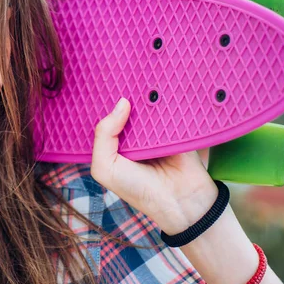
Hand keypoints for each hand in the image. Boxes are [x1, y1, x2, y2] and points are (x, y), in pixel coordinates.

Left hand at [90, 97, 218, 234]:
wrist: (179, 202)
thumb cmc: (137, 189)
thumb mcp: (106, 168)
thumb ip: (103, 136)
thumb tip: (122, 104)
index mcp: (116, 143)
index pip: (107, 117)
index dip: (104, 103)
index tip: (104, 87)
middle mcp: (135, 135)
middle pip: (128, 108)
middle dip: (126, 96)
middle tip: (124, 81)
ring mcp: (156, 131)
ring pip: (148, 106)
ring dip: (147, 96)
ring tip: (142, 84)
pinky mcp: (176, 127)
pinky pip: (170, 109)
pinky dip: (166, 102)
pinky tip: (161, 91)